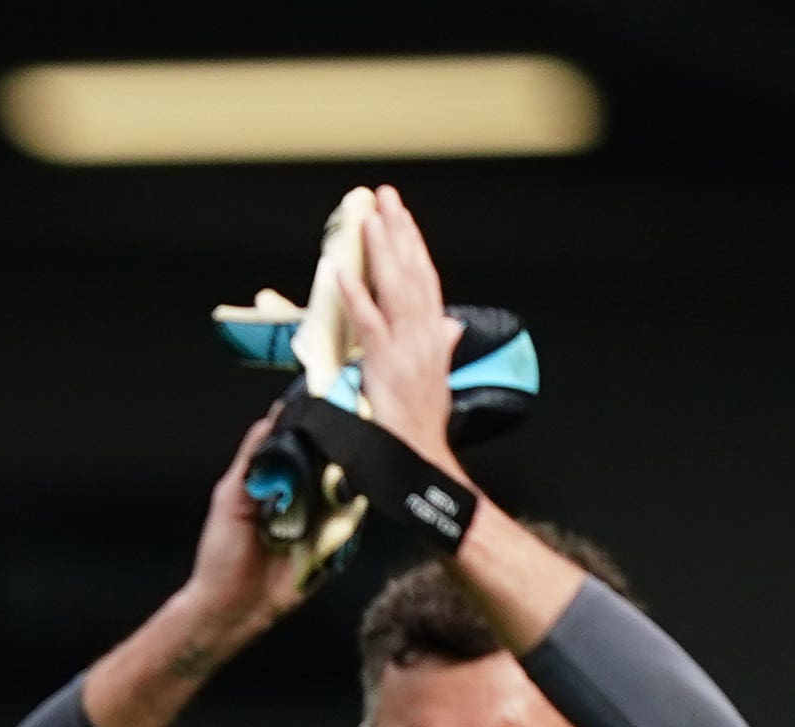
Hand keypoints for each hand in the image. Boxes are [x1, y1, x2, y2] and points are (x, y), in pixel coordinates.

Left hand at [180, 408, 329, 645]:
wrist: (230, 606)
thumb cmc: (222, 553)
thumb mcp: (229, 497)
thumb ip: (251, 459)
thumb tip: (272, 416)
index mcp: (283, 482)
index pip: (308, 447)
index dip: (321, 428)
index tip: (336, 400)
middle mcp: (306, 498)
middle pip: (334, 466)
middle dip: (342, 450)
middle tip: (354, 426)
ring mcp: (323, 521)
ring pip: (347, 492)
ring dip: (349, 480)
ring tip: (350, 464)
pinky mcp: (334, 546)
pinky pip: (351, 525)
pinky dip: (351, 514)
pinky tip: (350, 499)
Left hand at [334, 183, 463, 466]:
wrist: (422, 461)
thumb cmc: (424, 426)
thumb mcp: (439, 381)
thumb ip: (443, 349)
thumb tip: (452, 327)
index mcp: (435, 337)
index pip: (425, 280)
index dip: (415, 246)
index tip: (403, 217)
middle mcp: (425, 336)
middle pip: (413, 272)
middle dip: (400, 231)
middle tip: (386, 197)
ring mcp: (408, 349)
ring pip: (396, 289)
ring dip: (383, 251)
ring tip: (370, 218)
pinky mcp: (386, 367)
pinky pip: (369, 326)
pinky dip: (356, 297)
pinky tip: (341, 273)